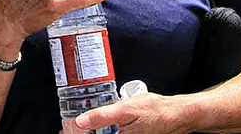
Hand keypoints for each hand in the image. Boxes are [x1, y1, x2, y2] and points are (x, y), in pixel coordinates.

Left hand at [75, 92, 189, 133]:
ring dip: (91, 132)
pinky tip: (94, 125)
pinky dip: (101, 130)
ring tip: (78, 127)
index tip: (65, 131)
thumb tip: (81, 121)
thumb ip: (103, 116)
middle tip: (67, 129)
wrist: (175, 114)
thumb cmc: (155, 111)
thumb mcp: (126, 109)